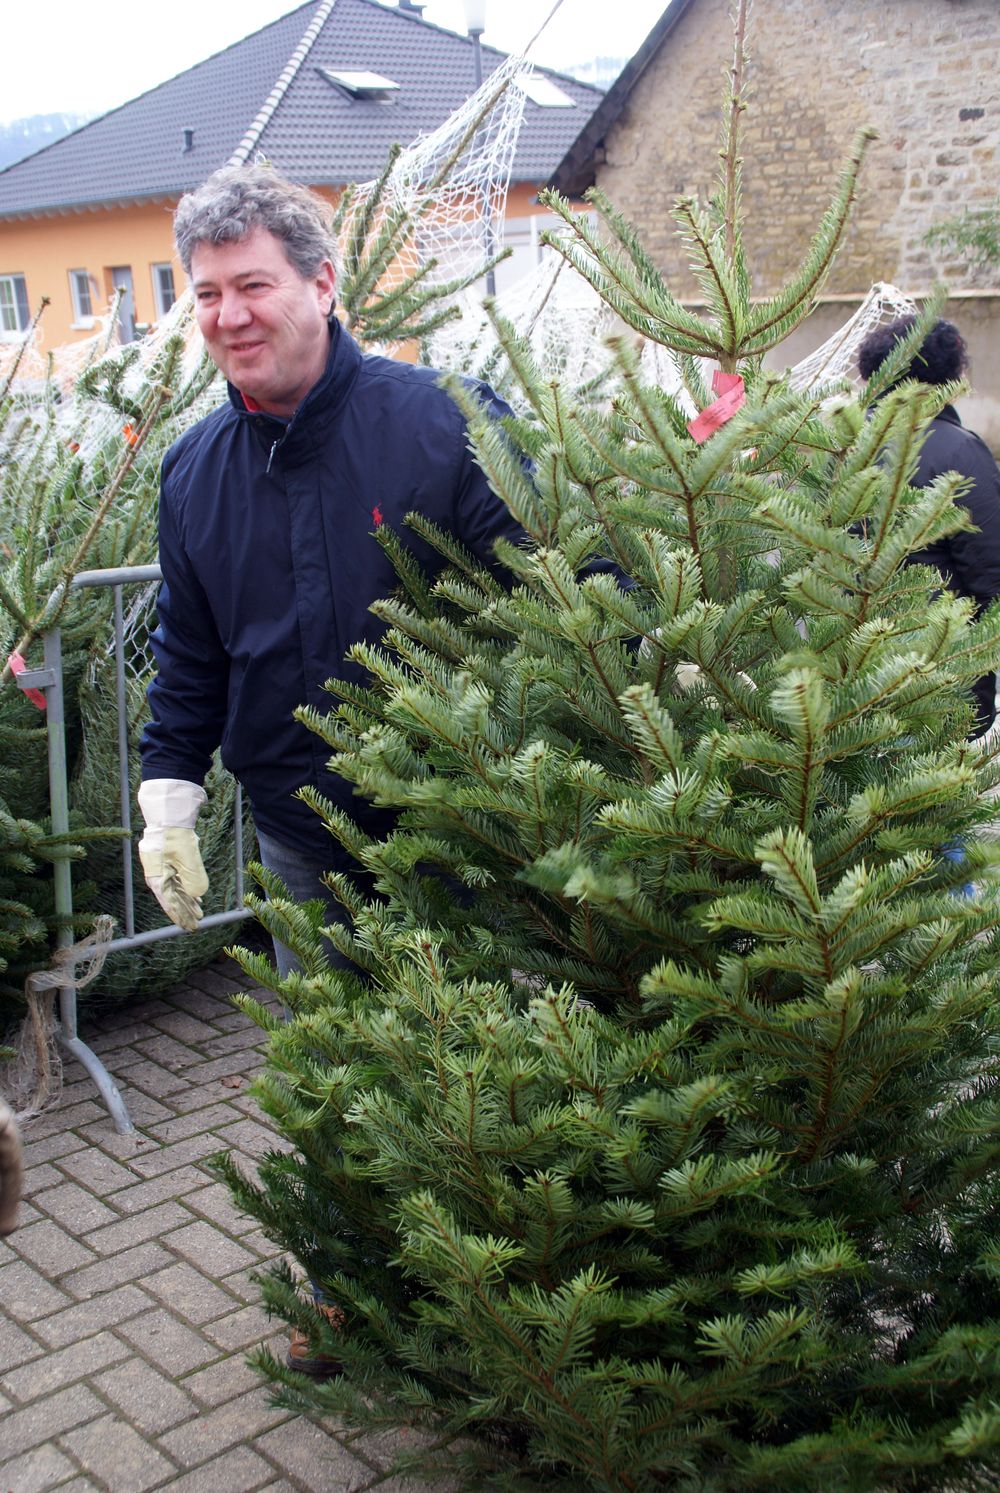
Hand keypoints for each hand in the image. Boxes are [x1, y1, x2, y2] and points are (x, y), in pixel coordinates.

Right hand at [137, 778, 209, 932]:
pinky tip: (196, 897)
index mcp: (158, 878)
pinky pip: (177, 880)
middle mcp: (158, 876)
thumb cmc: (175, 836)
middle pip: (172, 899)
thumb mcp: (188, 860)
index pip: (170, 903)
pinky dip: (186, 889)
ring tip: (199, 913)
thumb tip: (198, 895)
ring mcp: (162, 868)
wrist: (167, 814)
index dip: (180, 916)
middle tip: (196, 925)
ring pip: (176, 890)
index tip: (189, 927)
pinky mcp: (167, 862)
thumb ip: (195, 880)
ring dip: (187, 901)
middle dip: (185, 912)